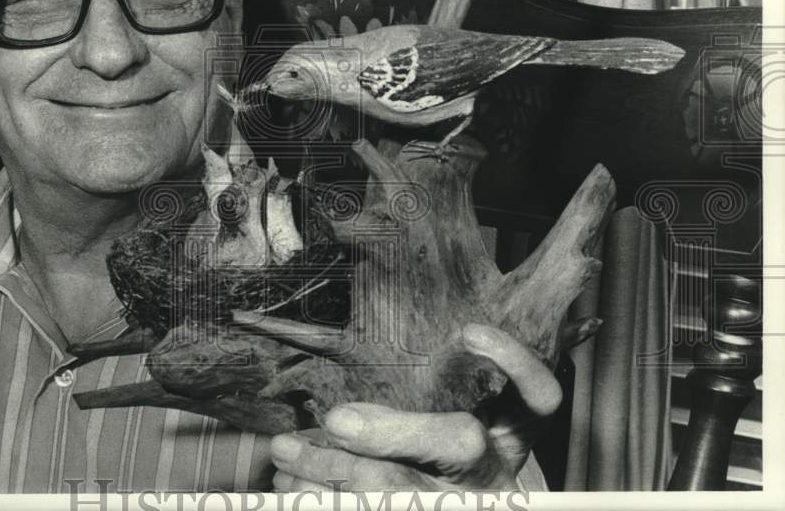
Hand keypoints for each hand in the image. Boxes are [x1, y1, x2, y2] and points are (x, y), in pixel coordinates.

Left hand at [268, 324, 561, 491]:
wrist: (452, 506)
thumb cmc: (438, 458)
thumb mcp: (449, 417)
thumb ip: (421, 389)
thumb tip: (355, 365)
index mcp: (509, 435)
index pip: (540, 397)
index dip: (515, 364)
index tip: (471, 331)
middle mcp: (492, 473)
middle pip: (459, 445)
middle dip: (393, 432)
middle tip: (337, 420)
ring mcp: (462, 505)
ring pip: (400, 490)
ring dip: (331, 471)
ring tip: (284, 451)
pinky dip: (319, 499)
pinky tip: (289, 486)